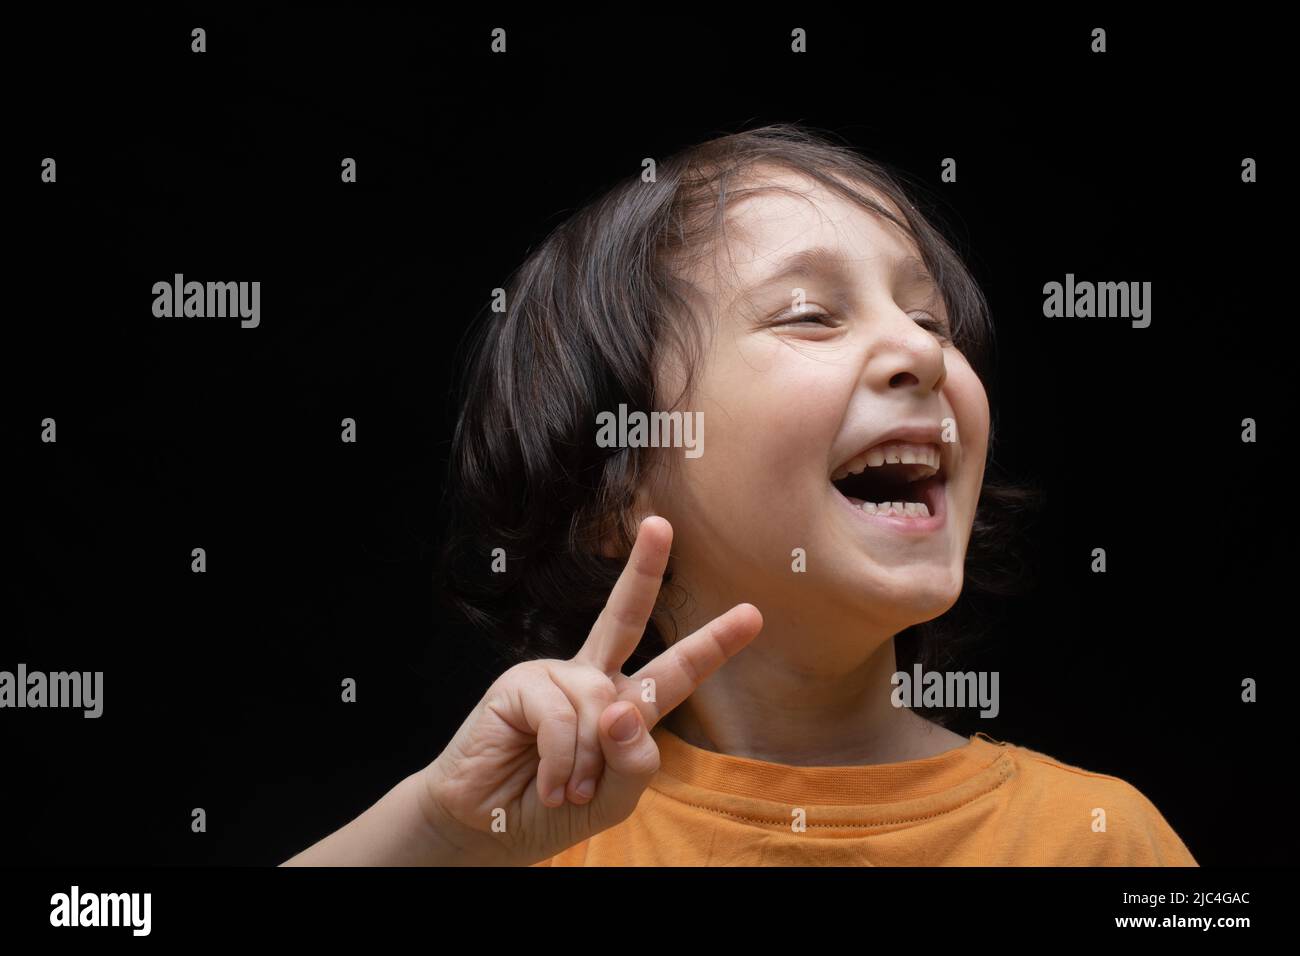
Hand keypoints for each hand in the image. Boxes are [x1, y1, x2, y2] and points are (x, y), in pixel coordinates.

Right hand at [419, 515, 761, 864]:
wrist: (488, 829)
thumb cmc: (552, 811)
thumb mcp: (614, 798)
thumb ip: (635, 763)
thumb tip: (623, 710)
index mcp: (622, 705)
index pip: (674, 672)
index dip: (713, 644)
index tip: (751, 614)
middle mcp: (590, 681)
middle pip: (624, 618)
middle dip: (643, 569)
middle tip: (660, 525)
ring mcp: (553, 677)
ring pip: (600, 706)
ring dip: (586, 763)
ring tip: (565, 791)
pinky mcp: (519, 684)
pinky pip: (562, 717)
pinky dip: (560, 761)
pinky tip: (547, 784)